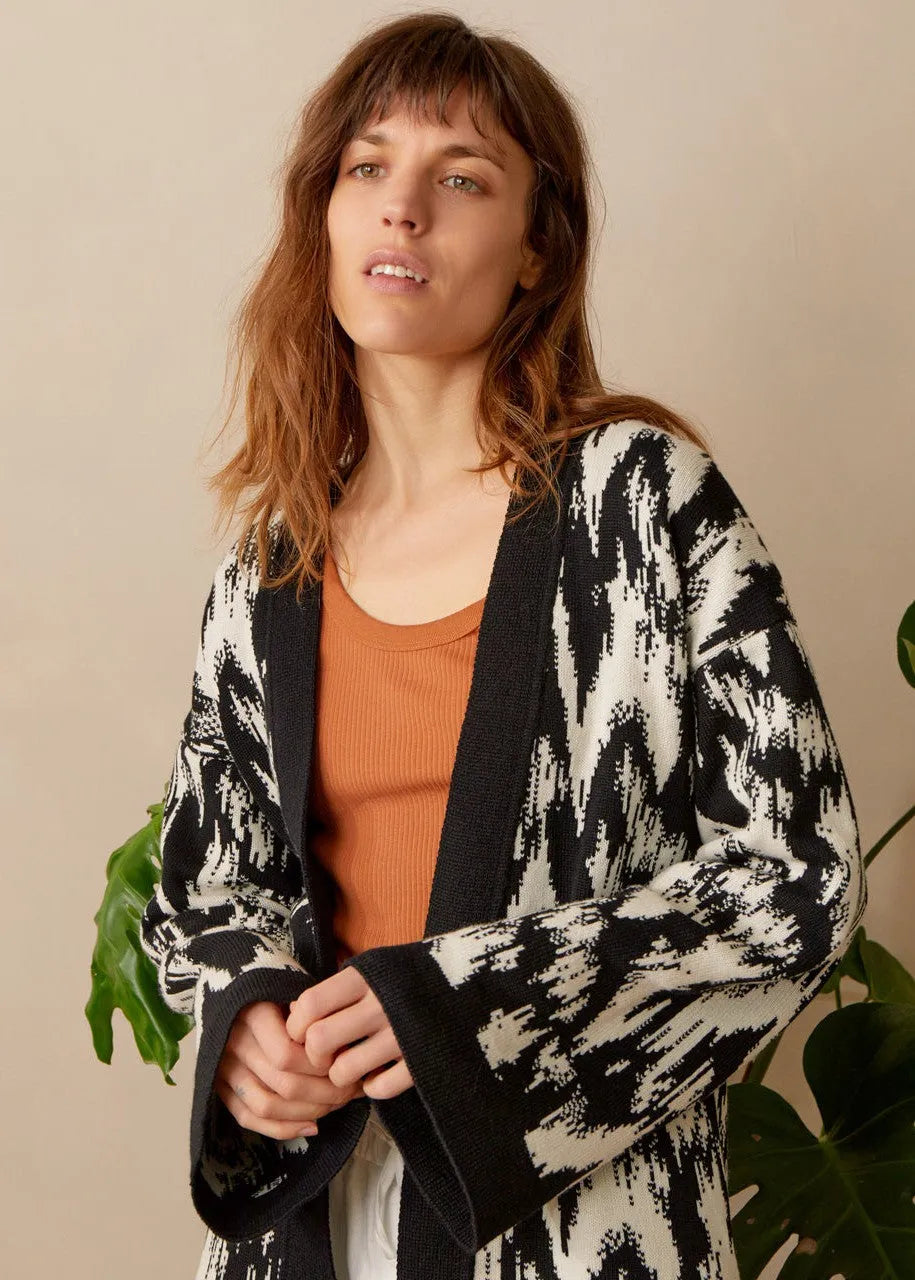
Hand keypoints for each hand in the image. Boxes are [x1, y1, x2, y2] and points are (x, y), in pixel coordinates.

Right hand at [214, 1000, 364, 1139]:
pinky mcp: (220, 1088)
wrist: (236, 989)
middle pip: (283, 1084)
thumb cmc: (277, 987)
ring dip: (309, 1112)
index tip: (345, 1061)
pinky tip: (313, 1126)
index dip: (319, 1065)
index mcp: (252, 1013)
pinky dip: (283, 1129)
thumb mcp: (295, 985)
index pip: (286, 1055)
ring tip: (337, 1104)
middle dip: (326, 1093)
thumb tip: (344, 1051)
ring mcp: (223, 1068)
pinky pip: (248, 1118)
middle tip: (352, 1089)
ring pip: (267, 1107)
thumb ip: (314, 1013)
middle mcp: (233, 1043)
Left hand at [286, 966, 414, 1100]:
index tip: (303, 1031)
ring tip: (352, 1066)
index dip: (297, 1024)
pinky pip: (379, 1088)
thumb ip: (340, 987)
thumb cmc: (411, 974)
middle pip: (320, 1041)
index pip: (310, 1005)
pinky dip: (373, 1087)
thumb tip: (296, 1012)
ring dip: (341, 1076)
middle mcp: (380, 1005)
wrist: (473, 979)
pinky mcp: (421, 1061)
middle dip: (314, 1057)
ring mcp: (401, 1035)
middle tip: (324, 1056)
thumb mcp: (375, 967)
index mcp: (365, 977)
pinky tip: (379, 1074)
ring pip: (344, 1071)